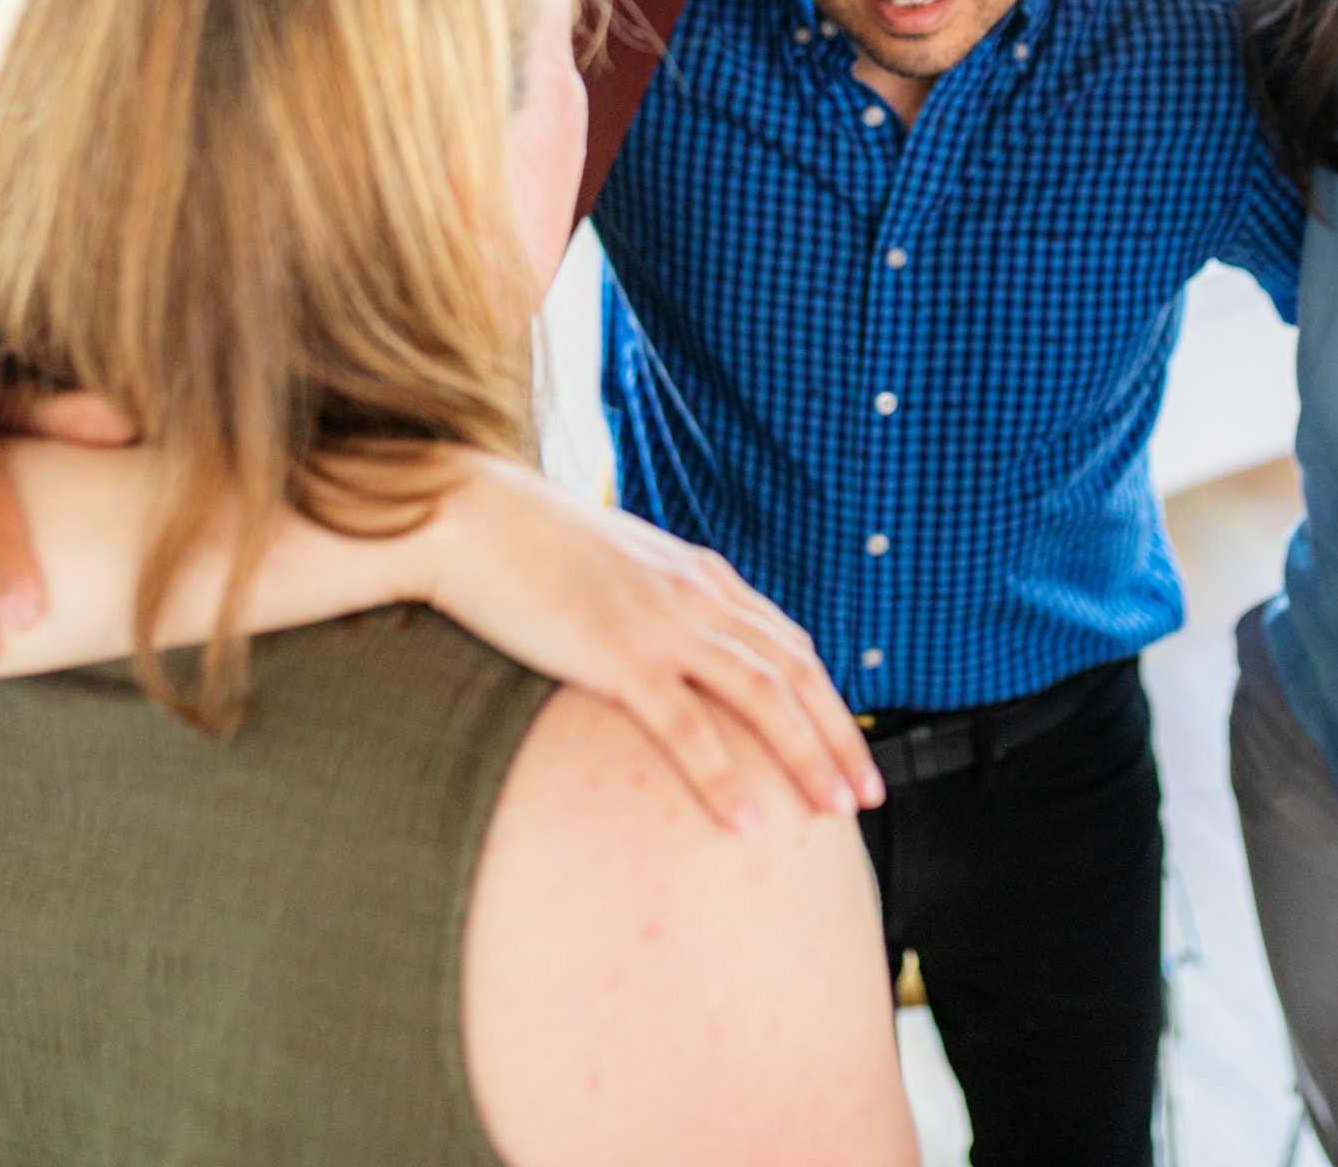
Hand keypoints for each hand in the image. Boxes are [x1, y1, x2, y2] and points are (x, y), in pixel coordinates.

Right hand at [423, 457, 884, 829]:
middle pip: (794, 673)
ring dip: (805, 757)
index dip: (829, 700)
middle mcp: (698, 596)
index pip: (789, 645)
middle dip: (838, 737)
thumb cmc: (531, 548)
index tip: (851, 748)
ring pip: (762, 697)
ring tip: (831, 812)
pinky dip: (726, 777)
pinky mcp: (618, 656)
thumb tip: (678, 643)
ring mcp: (663, 625)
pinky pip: (687, 727)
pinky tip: (748, 822)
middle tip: (866, 794)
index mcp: (702, 576)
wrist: (471, 516)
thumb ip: (660, 600)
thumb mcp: (618, 568)